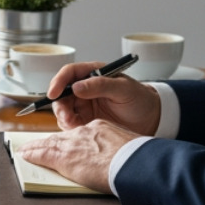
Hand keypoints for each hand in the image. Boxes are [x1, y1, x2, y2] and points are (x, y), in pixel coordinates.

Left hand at [19, 120, 140, 193]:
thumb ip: (118, 148)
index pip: (80, 134)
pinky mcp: (64, 157)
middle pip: (61, 137)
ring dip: (36, 147)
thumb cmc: (136, 158)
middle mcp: (84, 133)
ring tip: (27, 150)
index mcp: (100, 128)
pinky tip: (25, 154)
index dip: (70, 140)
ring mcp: (73, 144)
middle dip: (48, 142)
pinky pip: (43, 153)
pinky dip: (33, 153)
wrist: (133, 163)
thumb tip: (121, 158)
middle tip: (37, 144)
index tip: (67, 145)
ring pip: (49, 143)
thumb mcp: (128, 146)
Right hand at [45, 62, 162, 134]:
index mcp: (93, 73)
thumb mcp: (123, 89)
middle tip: (66, 117)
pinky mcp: (86, 120)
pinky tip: (79, 131)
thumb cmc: (140, 98)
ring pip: (63, 109)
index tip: (53, 93)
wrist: (151, 119)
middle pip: (61, 93)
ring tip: (75, 126)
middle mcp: (85, 88)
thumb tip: (77, 86)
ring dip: (64, 118)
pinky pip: (70, 124)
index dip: (58, 81)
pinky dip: (70, 128)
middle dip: (60, 105)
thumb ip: (101, 85)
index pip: (69, 73)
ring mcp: (84, 105)